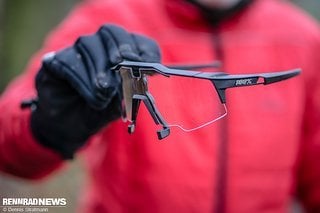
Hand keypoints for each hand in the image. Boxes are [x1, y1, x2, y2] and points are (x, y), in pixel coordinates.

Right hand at [31, 24, 160, 158]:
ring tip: (104, 95)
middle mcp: (100, 46)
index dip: (146, 52)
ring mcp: (76, 51)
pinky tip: (91, 96)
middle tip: (122, 67)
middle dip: (120, 49)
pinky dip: (81, 79)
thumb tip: (139, 78)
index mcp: (122, 54)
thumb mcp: (119, 106)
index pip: (139, 43)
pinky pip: (67, 60)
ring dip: (99, 70)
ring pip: (89, 44)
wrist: (68, 128)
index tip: (150, 68)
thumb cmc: (98, 112)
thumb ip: (128, 92)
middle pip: (111, 32)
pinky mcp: (54, 60)